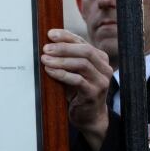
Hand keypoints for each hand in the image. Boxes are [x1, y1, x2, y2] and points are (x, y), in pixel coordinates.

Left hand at [40, 29, 113, 150]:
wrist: (89, 116)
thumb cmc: (78, 92)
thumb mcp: (74, 72)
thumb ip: (67, 59)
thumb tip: (47, 44)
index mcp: (100, 58)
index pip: (82, 42)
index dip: (66, 36)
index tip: (50, 34)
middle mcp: (104, 68)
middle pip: (85, 51)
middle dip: (63, 47)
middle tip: (46, 48)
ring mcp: (101, 81)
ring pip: (82, 64)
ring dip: (61, 60)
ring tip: (45, 59)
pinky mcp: (94, 93)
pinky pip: (77, 80)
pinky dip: (62, 74)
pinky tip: (50, 71)